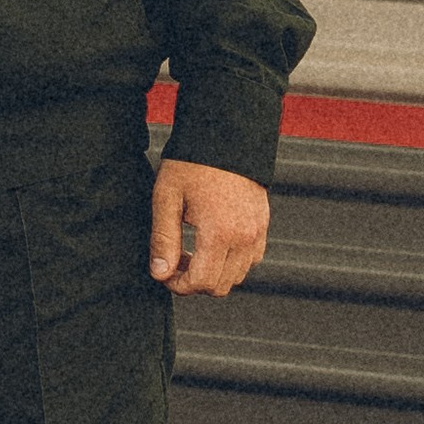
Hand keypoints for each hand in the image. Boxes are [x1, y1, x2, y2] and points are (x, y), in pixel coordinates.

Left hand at [148, 157, 268, 297]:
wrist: (226, 136)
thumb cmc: (192, 164)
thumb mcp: (167, 198)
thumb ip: (163, 240)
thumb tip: (160, 274)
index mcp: (219, 233)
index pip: (200, 282)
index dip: (177, 285)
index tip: (163, 272)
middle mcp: (245, 238)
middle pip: (220, 286)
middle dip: (193, 282)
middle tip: (174, 260)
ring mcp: (258, 233)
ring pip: (237, 277)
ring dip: (213, 273)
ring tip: (191, 250)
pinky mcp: (263, 226)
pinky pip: (250, 260)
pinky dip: (231, 262)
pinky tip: (212, 243)